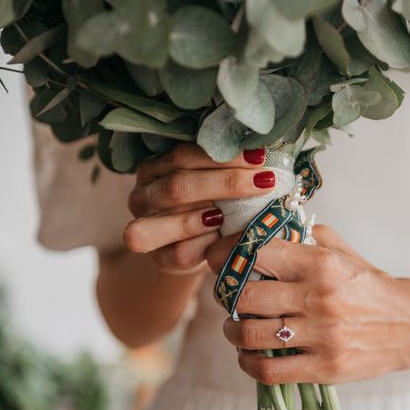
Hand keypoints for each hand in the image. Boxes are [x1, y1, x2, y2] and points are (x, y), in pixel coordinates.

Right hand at [123, 144, 276, 273]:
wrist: (199, 248)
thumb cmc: (209, 204)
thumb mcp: (211, 180)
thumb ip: (223, 165)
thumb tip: (259, 150)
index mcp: (153, 169)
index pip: (181, 156)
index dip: (220, 156)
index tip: (258, 157)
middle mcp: (143, 196)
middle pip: (178, 185)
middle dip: (227, 182)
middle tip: (265, 181)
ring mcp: (146, 228)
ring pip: (174, 218)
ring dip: (215, 215)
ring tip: (249, 207)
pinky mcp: (160, 259)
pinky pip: (181, 252)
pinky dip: (207, 243)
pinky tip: (226, 234)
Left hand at [206, 225, 409, 384]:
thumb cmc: (371, 285)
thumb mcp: (344, 253)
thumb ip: (307, 237)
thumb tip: (268, 226)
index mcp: (321, 263)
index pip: (256, 253)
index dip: (226, 254)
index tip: (218, 258)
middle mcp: (319, 297)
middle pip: (245, 296)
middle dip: (225, 296)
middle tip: (226, 295)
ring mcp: (322, 335)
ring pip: (250, 335)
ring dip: (232, 330)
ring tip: (235, 326)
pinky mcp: (326, 367)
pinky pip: (268, 371)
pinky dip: (248, 363)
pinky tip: (249, 355)